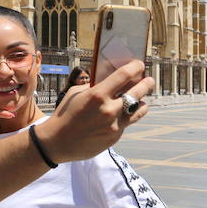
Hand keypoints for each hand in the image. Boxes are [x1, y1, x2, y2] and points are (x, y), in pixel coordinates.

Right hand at [37, 61, 153, 162]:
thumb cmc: (65, 114)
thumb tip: (110, 78)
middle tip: (149, 80)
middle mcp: (108, 110)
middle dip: (146, 83)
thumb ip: (94, 86)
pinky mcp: (115, 137)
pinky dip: (127, 117)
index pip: (123, 75)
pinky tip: (123, 114)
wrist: (57, 142)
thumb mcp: (76, 93)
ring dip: (142, 102)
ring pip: (139, 110)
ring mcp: (114, 125)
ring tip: (142, 100)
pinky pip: (127, 123)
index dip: (135, 67)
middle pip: (138, 92)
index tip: (139, 65)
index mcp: (97, 95)